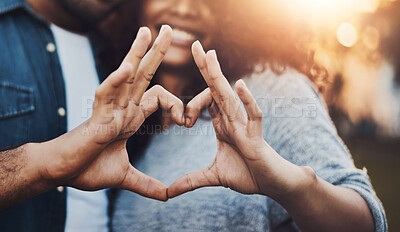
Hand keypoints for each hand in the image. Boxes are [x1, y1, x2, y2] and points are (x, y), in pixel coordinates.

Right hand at [38, 25, 181, 200]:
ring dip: (136, 53)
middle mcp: (123, 108)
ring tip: (147, 31)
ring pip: (125, 76)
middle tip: (166, 29)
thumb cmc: (89, 169)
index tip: (189, 122)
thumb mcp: (126, 177)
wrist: (65, 174)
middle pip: (143, 74)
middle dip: (155, 52)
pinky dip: (116, 81)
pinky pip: (106, 94)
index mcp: (131, 117)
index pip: (159, 97)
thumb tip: (166, 196)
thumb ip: (146, 184)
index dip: (178, 104)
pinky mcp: (96, 117)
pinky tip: (127, 68)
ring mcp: (110, 110)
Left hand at [168, 41, 308, 198]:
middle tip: (194, 44)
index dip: (190, 104)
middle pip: (216, 89)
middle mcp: (232, 120)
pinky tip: (240, 86)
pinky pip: (254, 115)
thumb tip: (168, 193)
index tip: (179, 121)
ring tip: (210, 54)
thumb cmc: (248, 175)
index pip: (206, 102)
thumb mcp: (213, 177)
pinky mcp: (256, 137)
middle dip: (205, 68)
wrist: (272, 185)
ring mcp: (244, 126)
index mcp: (222, 125)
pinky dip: (248, 102)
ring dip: (219, 77)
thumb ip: (191, 181)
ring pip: (230, 97)